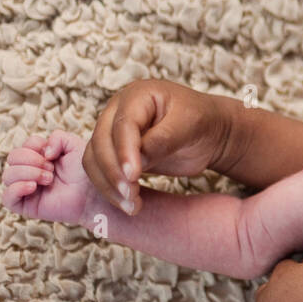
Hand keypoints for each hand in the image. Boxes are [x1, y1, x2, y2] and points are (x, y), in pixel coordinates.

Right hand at [2, 130, 96, 226]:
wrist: (94, 194)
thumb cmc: (87, 172)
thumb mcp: (74, 145)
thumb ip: (58, 137)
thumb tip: (43, 153)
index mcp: (40, 158)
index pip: (23, 145)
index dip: (35, 146)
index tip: (54, 155)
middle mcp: (31, 172)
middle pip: (12, 157)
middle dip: (31, 160)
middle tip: (51, 169)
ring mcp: (28, 189)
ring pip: (7, 176)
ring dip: (28, 173)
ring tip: (48, 179)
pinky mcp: (27, 206)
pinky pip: (6, 198)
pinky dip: (16, 189)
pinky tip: (33, 187)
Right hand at [83, 79, 229, 216]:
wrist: (208, 132)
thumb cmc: (202, 121)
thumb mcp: (191, 124)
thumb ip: (164, 140)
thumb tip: (137, 161)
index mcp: (138, 95)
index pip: (123, 124)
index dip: (125, 151)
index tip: (133, 175)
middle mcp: (118, 111)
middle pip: (101, 142)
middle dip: (113, 172)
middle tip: (131, 196)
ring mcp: (113, 132)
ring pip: (94, 159)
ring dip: (108, 185)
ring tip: (132, 206)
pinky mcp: (114, 153)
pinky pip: (100, 171)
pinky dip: (110, 189)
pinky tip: (129, 203)